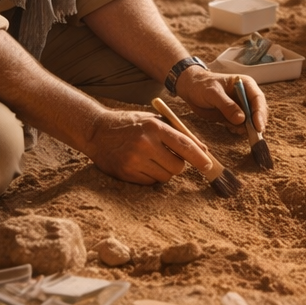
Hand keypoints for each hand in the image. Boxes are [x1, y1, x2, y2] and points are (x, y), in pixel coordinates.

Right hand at [83, 108, 213, 184]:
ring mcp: (134, 160)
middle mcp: (145, 144)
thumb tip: (203, 151)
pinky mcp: (125, 173)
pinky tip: (140, 164)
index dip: (199, 158)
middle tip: (169, 157)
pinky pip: (150, 183)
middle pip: (177, 167)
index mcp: (155, 127)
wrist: (96, 130)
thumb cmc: (130, 124)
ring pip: (165, 177)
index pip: (185, 146)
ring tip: (152, 159)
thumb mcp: (154, 121)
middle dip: (178, 165)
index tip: (209, 166)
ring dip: (164, 171)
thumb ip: (178, 134)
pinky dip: (150, 176)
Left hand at [177, 66, 268, 131]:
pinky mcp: (234, 115)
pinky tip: (230, 128)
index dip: (260, 113)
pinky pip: (240, 125)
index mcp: (245, 84)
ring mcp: (240, 106)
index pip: (258, 99)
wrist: (191, 89)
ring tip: (234, 129)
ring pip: (250, 120)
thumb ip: (227, 105)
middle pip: (258, 111)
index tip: (258, 126)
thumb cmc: (202, 86)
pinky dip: (237, 129)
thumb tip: (242, 119)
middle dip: (255, 123)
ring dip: (246, 128)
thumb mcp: (213, 93)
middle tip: (252, 134)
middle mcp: (246, 96)